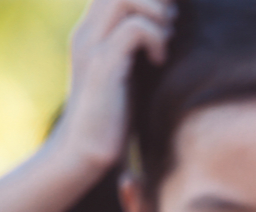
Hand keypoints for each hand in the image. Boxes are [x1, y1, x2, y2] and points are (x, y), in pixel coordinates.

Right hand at [52, 0, 175, 174]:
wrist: (84, 153)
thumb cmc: (113, 117)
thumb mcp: (128, 72)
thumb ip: (138, 46)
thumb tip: (171, 24)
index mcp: (92, 30)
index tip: (170, 15)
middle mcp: (88, 31)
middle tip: (171, 24)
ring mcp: (93, 47)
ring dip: (157, 13)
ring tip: (167, 38)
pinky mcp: (103, 67)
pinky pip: (134, 30)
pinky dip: (156, 38)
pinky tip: (160, 60)